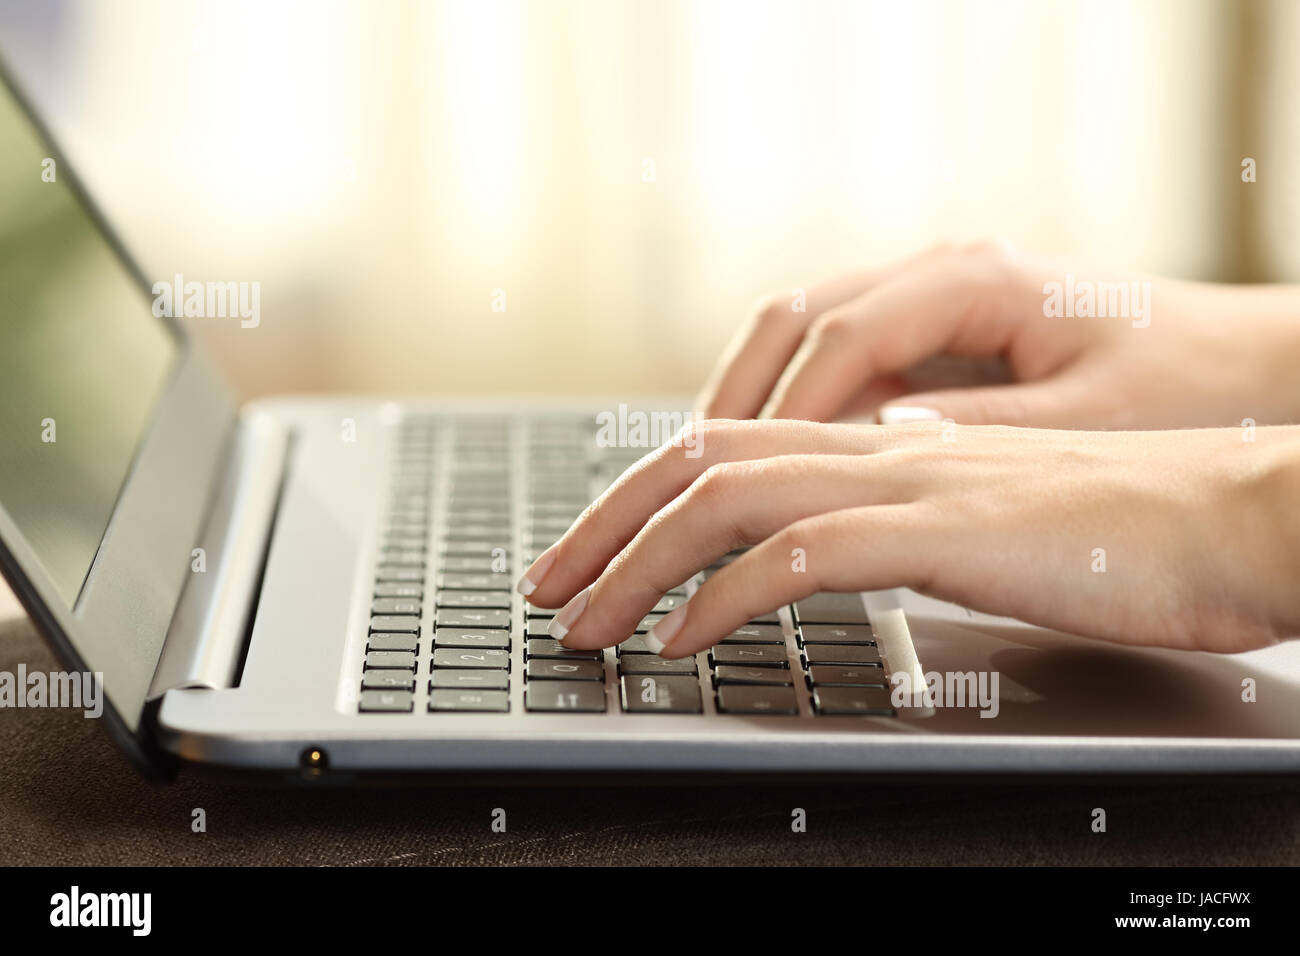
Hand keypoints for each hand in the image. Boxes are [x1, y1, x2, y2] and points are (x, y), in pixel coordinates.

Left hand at [518, 419, 1299, 656]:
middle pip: (701, 460)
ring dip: (638, 561)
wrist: (1243, 512)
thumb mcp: (988, 525)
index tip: (594, 554)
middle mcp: (884, 449)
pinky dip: (723, 597)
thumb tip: (831, 553)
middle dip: (605, 525)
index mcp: (889, 445)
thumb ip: (904, 526)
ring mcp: (911, 484)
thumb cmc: (1131, 531)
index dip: (643, 497)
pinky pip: (802, 555)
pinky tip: (682, 641)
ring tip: (583, 624)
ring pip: (729, 498)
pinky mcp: (946, 533)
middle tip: (547, 589)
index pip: (729, 448)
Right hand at [697, 242, 1299, 428]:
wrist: (1255, 368)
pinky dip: (787, 412)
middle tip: (677, 478)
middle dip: (722, 403)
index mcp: (971, 280)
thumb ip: (969, 433)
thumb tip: (868, 449)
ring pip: (797, 338)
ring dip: (742, 404)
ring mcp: (932, 305)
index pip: (836, 341)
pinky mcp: (936, 343)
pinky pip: (833, 367)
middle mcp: (938, 276)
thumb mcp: (1084, 419)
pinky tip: (765, 464)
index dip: (777, 417)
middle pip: (788, 322)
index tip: (735, 485)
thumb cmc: (1190, 385)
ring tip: (694, 477)